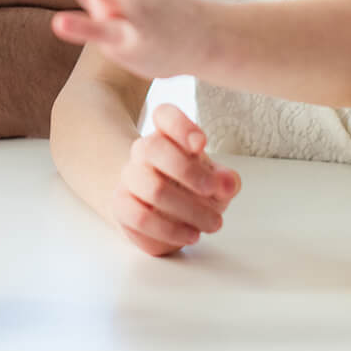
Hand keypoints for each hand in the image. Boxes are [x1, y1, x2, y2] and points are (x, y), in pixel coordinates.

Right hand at [112, 104, 240, 255]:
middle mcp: (144, 151)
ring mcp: (129, 178)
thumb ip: (225, 180)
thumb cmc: (192, 190)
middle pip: (154, 148)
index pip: (164, 115)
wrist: (160, 213)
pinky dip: (170, 230)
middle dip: (189, 171)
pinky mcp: (121, 206)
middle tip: (213, 190)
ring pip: (153, 188)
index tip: (201, 143)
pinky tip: (191, 235)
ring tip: (213, 223)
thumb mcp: (215, 182)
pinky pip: (141, 218)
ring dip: (190, 210)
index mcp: (168, 135)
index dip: (180, 125)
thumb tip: (228, 182)